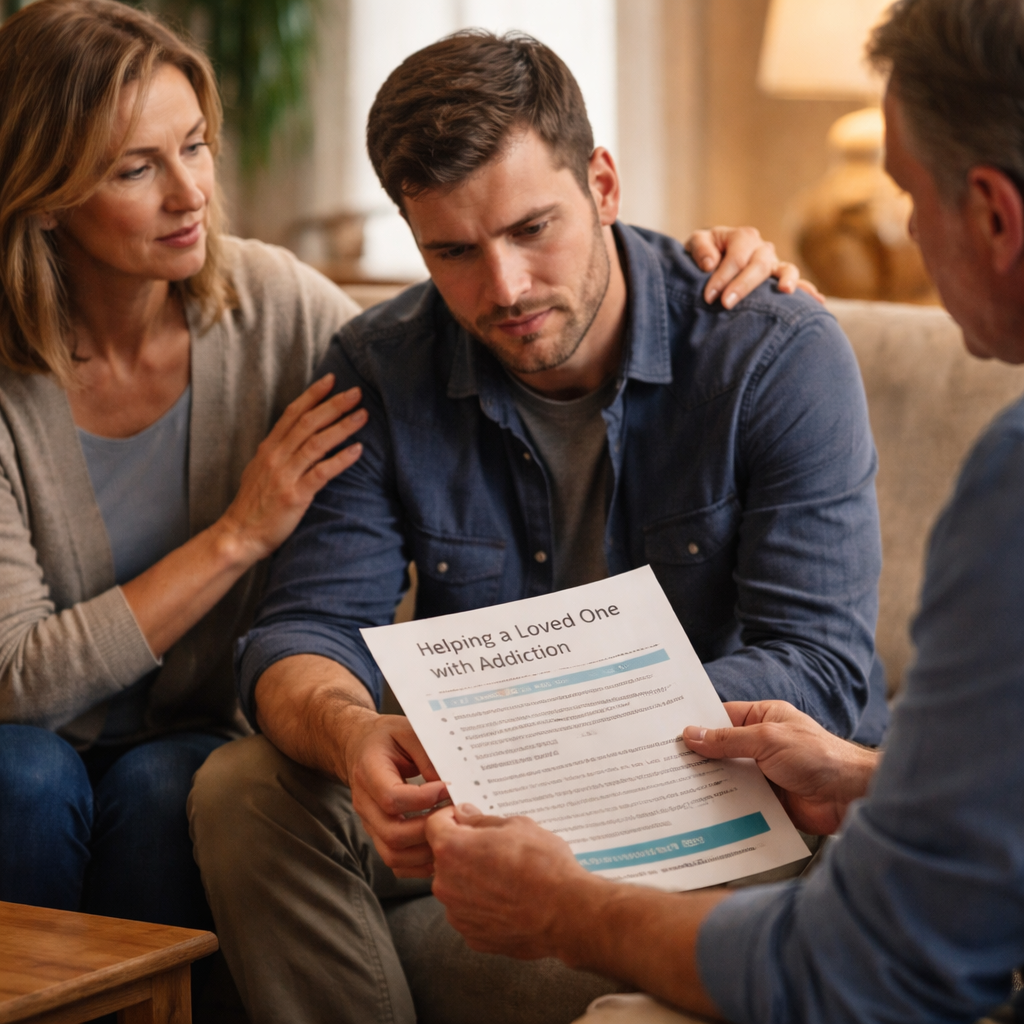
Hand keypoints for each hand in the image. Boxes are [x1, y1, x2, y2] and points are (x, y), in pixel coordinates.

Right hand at [216, 374, 366, 563]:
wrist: (239, 535)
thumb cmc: (253, 505)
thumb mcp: (260, 471)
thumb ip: (278, 453)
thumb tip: (296, 437)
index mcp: (268, 449)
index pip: (292, 414)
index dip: (313, 395)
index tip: (332, 379)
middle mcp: (275, 457)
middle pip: (308, 423)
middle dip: (333, 405)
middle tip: (356, 392)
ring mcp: (285, 476)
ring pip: (316, 443)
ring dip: (342, 427)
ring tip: (363, 416)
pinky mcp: (294, 496)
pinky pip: (321, 473)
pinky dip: (341, 460)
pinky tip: (358, 450)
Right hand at [343, 711, 448, 877]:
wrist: (360, 746)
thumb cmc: (387, 738)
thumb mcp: (408, 731)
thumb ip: (427, 754)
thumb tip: (449, 784)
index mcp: (368, 771)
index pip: (392, 797)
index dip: (424, 798)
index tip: (448, 788)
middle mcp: (364, 802)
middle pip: (393, 833)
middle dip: (429, 829)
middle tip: (454, 815)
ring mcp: (369, 822)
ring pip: (393, 854)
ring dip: (426, 850)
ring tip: (450, 831)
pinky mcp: (378, 834)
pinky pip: (394, 861)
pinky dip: (418, 863)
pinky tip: (439, 846)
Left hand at [427, 803, 588, 957]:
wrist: (566, 913)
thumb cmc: (544, 866)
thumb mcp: (517, 826)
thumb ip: (482, 821)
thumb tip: (465, 814)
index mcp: (452, 850)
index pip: (433, 824)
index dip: (449, 817)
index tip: (464, 817)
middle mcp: (446, 883)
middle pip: (444, 858)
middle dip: (464, 849)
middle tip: (495, 847)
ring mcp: (458, 914)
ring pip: (457, 886)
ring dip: (473, 879)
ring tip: (506, 876)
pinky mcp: (472, 936)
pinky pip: (470, 912)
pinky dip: (483, 905)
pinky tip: (509, 900)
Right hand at [682, 701, 880, 834]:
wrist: (851, 796)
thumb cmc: (818, 756)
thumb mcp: (767, 739)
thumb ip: (728, 739)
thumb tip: (692, 734)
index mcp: (762, 718)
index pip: (721, 717)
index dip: (696, 724)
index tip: (667, 731)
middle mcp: (760, 744)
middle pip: (720, 749)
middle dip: (697, 757)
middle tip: (663, 763)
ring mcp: (763, 773)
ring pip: (726, 776)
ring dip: (707, 783)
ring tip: (673, 788)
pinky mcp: (766, 800)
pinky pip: (738, 800)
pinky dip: (722, 805)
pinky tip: (699, 810)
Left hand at [685, 226, 824, 308]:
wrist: (711, 258)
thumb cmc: (704, 251)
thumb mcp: (696, 243)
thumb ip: (700, 248)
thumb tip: (710, 264)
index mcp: (742, 236)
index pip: (736, 257)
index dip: (722, 277)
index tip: (708, 297)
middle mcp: (762, 248)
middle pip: (759, 264)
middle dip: (743, 285)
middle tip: (726, 304)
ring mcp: (773, 263)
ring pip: (786, 269)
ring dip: (787, 280)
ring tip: (785, 291)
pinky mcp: (779, 278)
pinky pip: (797, 282)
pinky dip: (808, 291)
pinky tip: (818, 301)